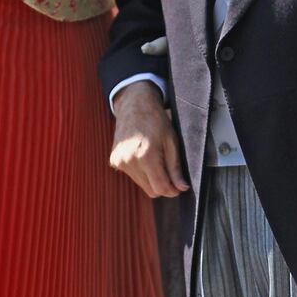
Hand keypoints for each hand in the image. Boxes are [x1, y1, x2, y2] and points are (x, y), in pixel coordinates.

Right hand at [110, 81, 188, 197]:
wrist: (134, 105)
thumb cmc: (156, 120)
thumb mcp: (171, 142)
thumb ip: (175, 167)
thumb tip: (182, 187)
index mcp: (146, 156)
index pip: (160, 188)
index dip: (172, 190)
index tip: (179, 186)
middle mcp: (129, 161)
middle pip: (150, 190)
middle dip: (162, 185)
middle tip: (170, 172)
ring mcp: (120, 161)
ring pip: (141, 185)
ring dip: (151, 178)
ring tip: (156, 159)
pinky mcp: (114, 161)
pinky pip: (132, 176)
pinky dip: (140, 171)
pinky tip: (143, 155)